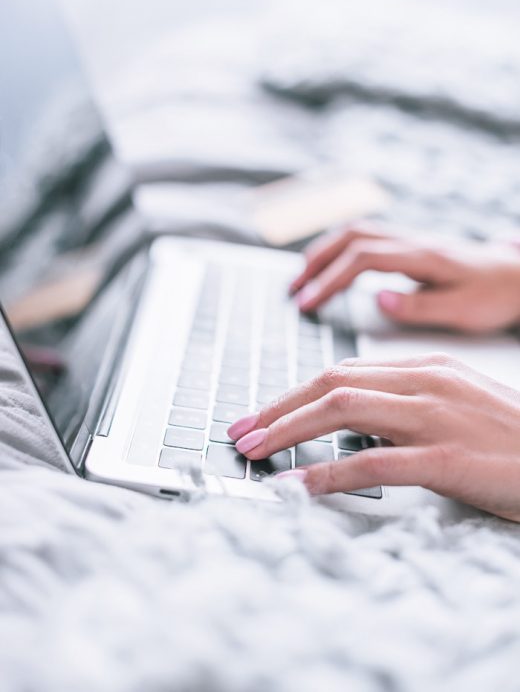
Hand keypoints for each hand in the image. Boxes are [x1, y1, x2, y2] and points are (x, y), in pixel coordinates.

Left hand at [228, 353, 519, 521]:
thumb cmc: (510, 437)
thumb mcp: (456, 403)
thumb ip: (405, 401)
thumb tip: (351, 417)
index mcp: (425, 367)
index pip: (342, 370)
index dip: (294, 392)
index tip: (262, 413)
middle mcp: (424, 382)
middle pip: (331, 384)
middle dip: (277, 407)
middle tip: (241, 431)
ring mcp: (435, 416)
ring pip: (342, 411)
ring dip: (288, 431)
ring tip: (254, 451)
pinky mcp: (446, 457)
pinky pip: (373, 462)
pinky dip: (327, 472)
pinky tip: (299, 486)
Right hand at [290, 222, 519, 332]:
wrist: (515, 275)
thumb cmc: (493, 295)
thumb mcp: (464, 310)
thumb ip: (421, 306)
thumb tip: (379, 300)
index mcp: (422, 256)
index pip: (362, 259)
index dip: (330, 280)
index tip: (307, 304)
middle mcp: (410, 242)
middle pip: (350, 237)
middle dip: (315, 262)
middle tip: (292, 291)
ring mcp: (407, 241)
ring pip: (354, 234)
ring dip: (322, 254)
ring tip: (300, 280)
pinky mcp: (406, 247)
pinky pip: (363, 240)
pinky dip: (337, 252)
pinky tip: (327, 270)